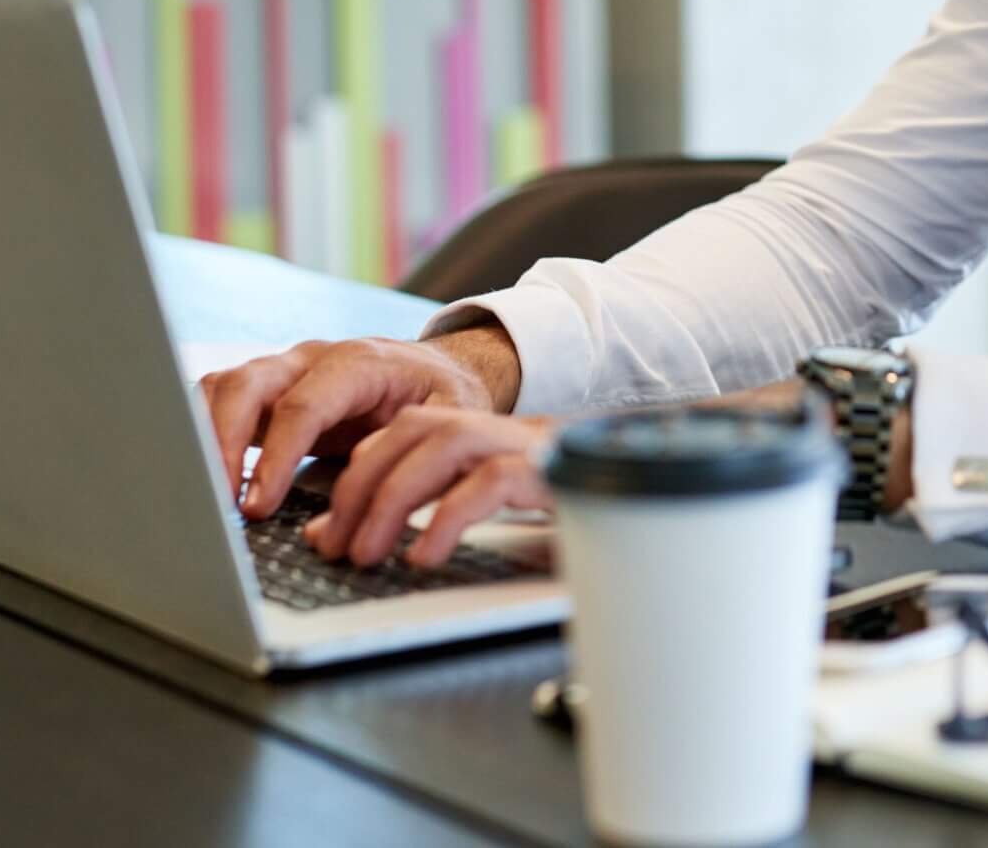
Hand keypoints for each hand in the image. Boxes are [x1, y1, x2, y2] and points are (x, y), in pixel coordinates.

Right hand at [198, 327, 517, 518]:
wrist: (437, 370)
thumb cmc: (443, 395)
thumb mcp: (454, 414)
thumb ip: (416, 442)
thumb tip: (366, 479)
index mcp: (358, 362)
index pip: (303, 404)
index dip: (278, 455)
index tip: (260, 504)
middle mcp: (311, 359)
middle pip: (247, 384)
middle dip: (223, 442)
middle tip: (220, 502)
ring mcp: (284, 372)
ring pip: (223, 388)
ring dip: (203, 437)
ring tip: (207, 496)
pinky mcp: (268, 393)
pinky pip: (219, 402)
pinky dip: (201, 434)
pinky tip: (207, 480)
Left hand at [304, 405, 556, 567]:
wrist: (663, 499)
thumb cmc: (581, 517)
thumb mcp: (497, 518)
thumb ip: (429, 516)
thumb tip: (356, 539)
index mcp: (484, 436)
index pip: (403, 432)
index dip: (354, 476)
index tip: (324, 531)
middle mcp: (504, 431)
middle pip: (413, 430)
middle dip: (359, 487)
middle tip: (334, 547)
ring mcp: (533, 447)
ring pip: (445, 444)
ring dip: (392, 499)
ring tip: (368, 555)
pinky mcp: (560, 474)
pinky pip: (493, 481)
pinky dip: (448, 517)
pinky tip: (426, 556)